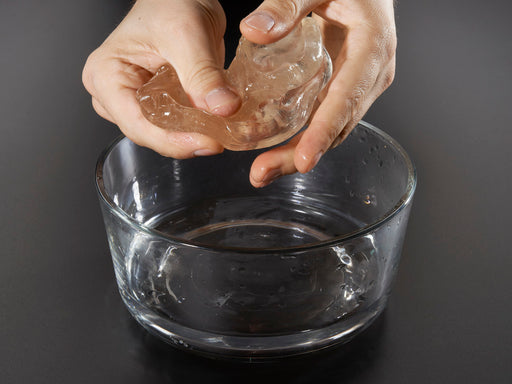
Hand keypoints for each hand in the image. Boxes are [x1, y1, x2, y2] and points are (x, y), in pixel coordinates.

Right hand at [82, 0, 240, 157]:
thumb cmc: (170, 2)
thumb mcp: (188, 35)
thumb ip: (203, 74)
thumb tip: (222, 108)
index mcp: (106, 75)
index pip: (136, 124)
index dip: (173, 141)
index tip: (207, 144)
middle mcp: (115, 92)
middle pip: (148, 133)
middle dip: (184, 140)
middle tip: (217, 141)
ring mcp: (135, 99)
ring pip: (162, 133)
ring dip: (192, 136)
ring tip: (218, 132)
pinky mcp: (156, 102)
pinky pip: (175, 124)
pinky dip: (196, 128)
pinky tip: (215, 126)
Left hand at [242, 0, 396, 186]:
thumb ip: (287, 4)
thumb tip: (254, 30)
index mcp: (372, 48)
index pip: (347, 99)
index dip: (324, 132)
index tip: (304, 159)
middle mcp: (372, 74)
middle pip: (339, 126)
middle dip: (302, 154)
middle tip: (263, 173)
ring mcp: (361, 84)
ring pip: (333, 129)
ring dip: (299, 153)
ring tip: (264, 171)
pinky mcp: (347, 87)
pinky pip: (327, 118)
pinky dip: (303, 137)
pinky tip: (276, 149)